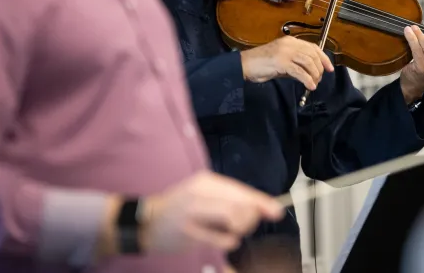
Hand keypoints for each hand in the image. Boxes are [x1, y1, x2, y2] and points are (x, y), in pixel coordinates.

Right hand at [139, 170, 283, 253]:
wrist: (147, 222)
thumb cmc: (181, 207)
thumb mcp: (206, 195)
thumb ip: (236, 199)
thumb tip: (270, 208)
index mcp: (206, 181)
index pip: (241, 190)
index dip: (261, 202)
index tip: (276, 211)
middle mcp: (200, 193)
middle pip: (240, 204)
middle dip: (250, 218)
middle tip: (244, 225)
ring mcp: (193, 212)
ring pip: (233, 218)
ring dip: (240, 229)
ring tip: (233, 232)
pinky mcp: (189, 232)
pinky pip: (221, 239)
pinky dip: (229, 241)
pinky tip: (225, 239)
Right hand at [240, 36, 333, 90]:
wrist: (244, 65)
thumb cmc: (261, 64)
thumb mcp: (281, 61)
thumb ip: (295, 63)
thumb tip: (309, 73)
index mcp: (290, 41)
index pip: (312, 47)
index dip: (323, 58)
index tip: (330, 68)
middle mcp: (289, 44)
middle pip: (312, 55)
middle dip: (319, 68)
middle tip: (319, 79)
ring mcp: (285, 52)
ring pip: (308, 62)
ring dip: (314, 75)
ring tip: (314, 83)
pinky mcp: (281, 62)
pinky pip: (299, 72)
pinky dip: (307, 79)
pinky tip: (310, 86)